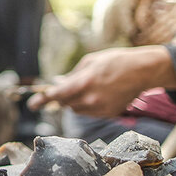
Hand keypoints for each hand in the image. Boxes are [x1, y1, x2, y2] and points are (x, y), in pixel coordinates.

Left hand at [26, 45, 175, 116]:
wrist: (142, 71)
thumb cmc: (115, 61)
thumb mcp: (90, 62)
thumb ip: (73, 75)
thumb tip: (58, 83)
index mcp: (84, 82)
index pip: (57, 96)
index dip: (43, 100)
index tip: (33, 105)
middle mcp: (90, 99)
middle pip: (65, 104)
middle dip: (61, 97)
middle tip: (66, 88)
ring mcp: (100, 108)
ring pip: (76, 109)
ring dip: (75, 101)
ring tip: (89, 86)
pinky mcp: (108, 114)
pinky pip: (90, 112)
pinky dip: (88, 105)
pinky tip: (99, 93)